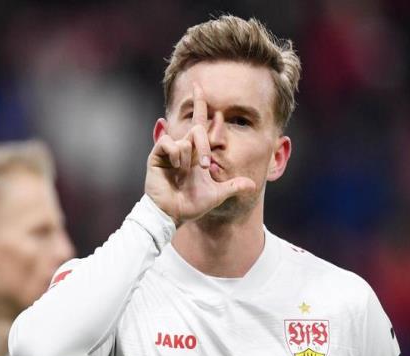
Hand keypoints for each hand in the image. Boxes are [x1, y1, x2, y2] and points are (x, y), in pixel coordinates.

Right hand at [145, 84, 255, 225]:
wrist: (173, 214)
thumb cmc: (191, 205)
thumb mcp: (217, 195)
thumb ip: (233, 187)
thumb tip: (252, 185)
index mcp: (196, 153)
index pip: (200, 123)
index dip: (200, 105)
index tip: (199, 86)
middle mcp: (183, 148)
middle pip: (196, 127)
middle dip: (204, 146)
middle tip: (205, 167)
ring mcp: (169, 152)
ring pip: (185, 139)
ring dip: (188, 159)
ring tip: (184, 173)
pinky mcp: (157, 156)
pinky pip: (168, 143)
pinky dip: (175, 154)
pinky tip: (176, 167)